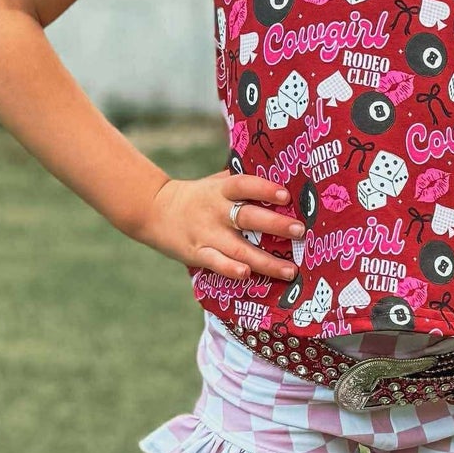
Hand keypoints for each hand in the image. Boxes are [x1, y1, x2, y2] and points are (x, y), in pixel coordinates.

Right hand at [140, 171, 302, 282]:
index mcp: (221, 191)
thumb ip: (242, 183)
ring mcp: (207, 235)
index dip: (264, 189)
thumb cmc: (198, 196)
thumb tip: (281, 177)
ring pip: (240, 249)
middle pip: (248, 217)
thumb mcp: (216, 183)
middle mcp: (216, 212)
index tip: (286, 194)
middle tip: (299, 231)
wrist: (154, 210)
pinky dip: (231, 270)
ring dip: (266, 261)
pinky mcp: (198, 254)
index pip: (244, 185)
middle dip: (276, 225)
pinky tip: (248, 275)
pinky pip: (217, 263)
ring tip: (291, 270)